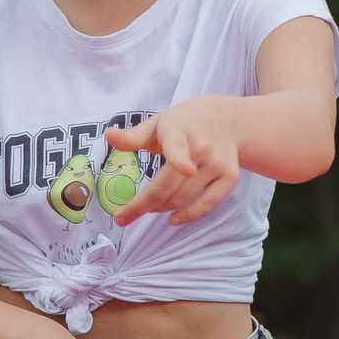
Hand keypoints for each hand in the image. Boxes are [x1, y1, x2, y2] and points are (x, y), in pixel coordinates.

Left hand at [105, 97, 241, 226]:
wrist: (227, 120)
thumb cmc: (184, 123)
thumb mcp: (158, 123)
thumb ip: (134, 136)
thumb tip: (109, 136)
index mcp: (179, 130)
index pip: (178, 147)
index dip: (181, 159)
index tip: (186, 169)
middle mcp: (202, 147)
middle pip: (169, 186)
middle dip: (142, 205)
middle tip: (123, 215)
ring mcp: (218, 164)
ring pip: (182, 198)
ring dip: (160, 208)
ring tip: (148, 207)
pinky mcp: (229, 177)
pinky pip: (207, 204)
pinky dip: (188, 215)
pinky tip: (173, 219)